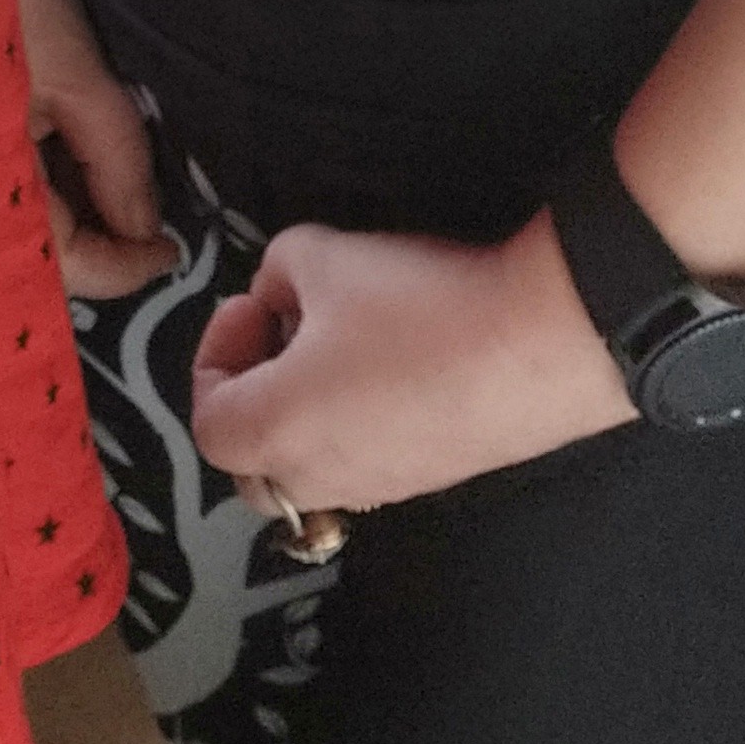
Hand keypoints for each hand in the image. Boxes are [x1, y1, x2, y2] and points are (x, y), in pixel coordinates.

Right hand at [8, 0, 175, 301]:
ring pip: (16, 209)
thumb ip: (113, 155)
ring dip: (67, 202)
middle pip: (32, 242)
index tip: (172, 250)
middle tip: (145, 219)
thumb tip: (146, 229)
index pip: (62, 262)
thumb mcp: (69, 67)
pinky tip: (66, 141)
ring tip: (112, 178)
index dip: (124, 266)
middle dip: (91, 240)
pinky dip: (40, 168)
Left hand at [188, 210, 637, 513]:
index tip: (254, 305)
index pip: (208, 420)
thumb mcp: (323, 255)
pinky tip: (395, 362)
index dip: (215, 355)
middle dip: (253, 399)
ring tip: (342, 341)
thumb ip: (276, 271)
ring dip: (305, 410)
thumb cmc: (416, 307)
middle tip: (284, 336)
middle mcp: (319, 478)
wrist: (537, 348)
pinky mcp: (428, 480)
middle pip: (251, 465)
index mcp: (275, 431)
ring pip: (310, 467)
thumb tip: (279, 293)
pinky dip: (357, 422)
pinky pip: (365, 462)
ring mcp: (378, 488)